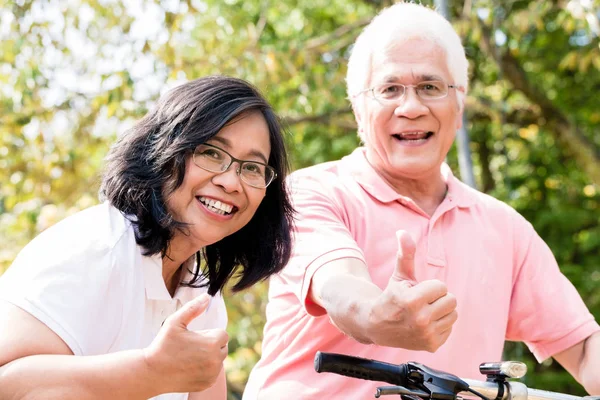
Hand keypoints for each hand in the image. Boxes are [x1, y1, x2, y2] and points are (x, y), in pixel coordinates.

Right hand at [143, 294, 228, 393]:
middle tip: (191, 346)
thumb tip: (207, 297)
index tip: (195, 337)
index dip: (209, 334)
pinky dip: (206, 369)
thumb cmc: (162, 345)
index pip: (222, 334)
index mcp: (212, 343)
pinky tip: (190, 367)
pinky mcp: (207, 384)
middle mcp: (216, 360)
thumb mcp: (175, 322)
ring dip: (209, 357)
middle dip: (211, 344)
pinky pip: (213, 373)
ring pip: (218, 360)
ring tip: (189, 357)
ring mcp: (212, 374)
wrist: (151, 373)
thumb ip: (193, 308)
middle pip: (222, 347)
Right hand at [366, 230, 457, 351]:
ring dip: (441, 311)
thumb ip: (405, 254)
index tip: (416, 293)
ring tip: (424, 313)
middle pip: (451, 300)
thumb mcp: (399, 275)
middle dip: (438, 298)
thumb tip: (402, 232)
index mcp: (412, 300)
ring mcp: (426, 334)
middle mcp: (420, 319)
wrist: (376, 325)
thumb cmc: (391, 297)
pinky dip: (440, 325)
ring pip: (453, 314)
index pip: (441, 287)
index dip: (429, 287)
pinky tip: (425, 325)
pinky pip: (450, 328)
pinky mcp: (431, 345)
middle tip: (422, 303)